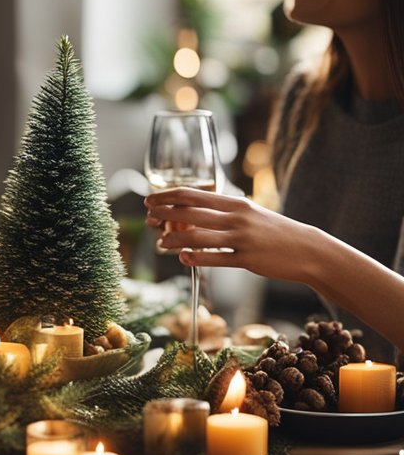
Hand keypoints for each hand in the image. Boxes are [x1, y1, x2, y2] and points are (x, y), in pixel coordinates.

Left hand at [144, 188, 320, 284]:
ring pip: (198, 237)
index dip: (166, 196)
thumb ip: (223, 212)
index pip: (192, 195)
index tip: (149, 199)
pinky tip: (184, 258)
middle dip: (163, 215)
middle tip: (148, 219)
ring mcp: (241, 238)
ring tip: (161, 243)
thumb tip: (192, 213)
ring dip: (174, 240)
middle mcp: (236, 217)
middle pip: (190, 213)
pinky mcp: (247, 259)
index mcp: (234, 203)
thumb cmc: (273, 231)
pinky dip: (196, 258)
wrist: (306, 249)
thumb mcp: (249, 213)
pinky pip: (215, 258)